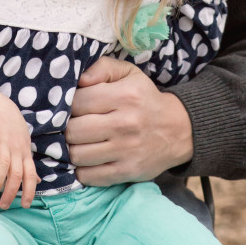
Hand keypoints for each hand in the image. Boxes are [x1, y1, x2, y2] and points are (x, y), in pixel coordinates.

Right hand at [0, 102, 38, 208]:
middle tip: (4, 205)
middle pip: (16, 173)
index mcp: (25, 154)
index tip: (24, 205)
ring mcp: (4, 141)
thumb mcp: (24, 147)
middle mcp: (16, 149)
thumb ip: (28, 164)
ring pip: (4, 164)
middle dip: (11, 191)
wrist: (0, 108)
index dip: (29, 190)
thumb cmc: (12, 131)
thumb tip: (39, 181)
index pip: (30, 175)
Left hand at [67, 57, 192, 184]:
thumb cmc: (144, 98)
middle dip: (66, 128)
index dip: (67, 104)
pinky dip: (82, 170)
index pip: (77, 102)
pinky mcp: (128, 172)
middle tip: (72, 125)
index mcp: (124, 96)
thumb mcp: (128, 73)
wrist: (179, 130)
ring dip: (71, 149)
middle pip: (73, 130)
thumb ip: (102, 67)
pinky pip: (90, 176)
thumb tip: (79, 79)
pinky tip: (87, 159)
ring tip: (78, 142)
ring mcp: (126, 151)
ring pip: (77, 155)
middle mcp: (125, 124)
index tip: (72, 107)